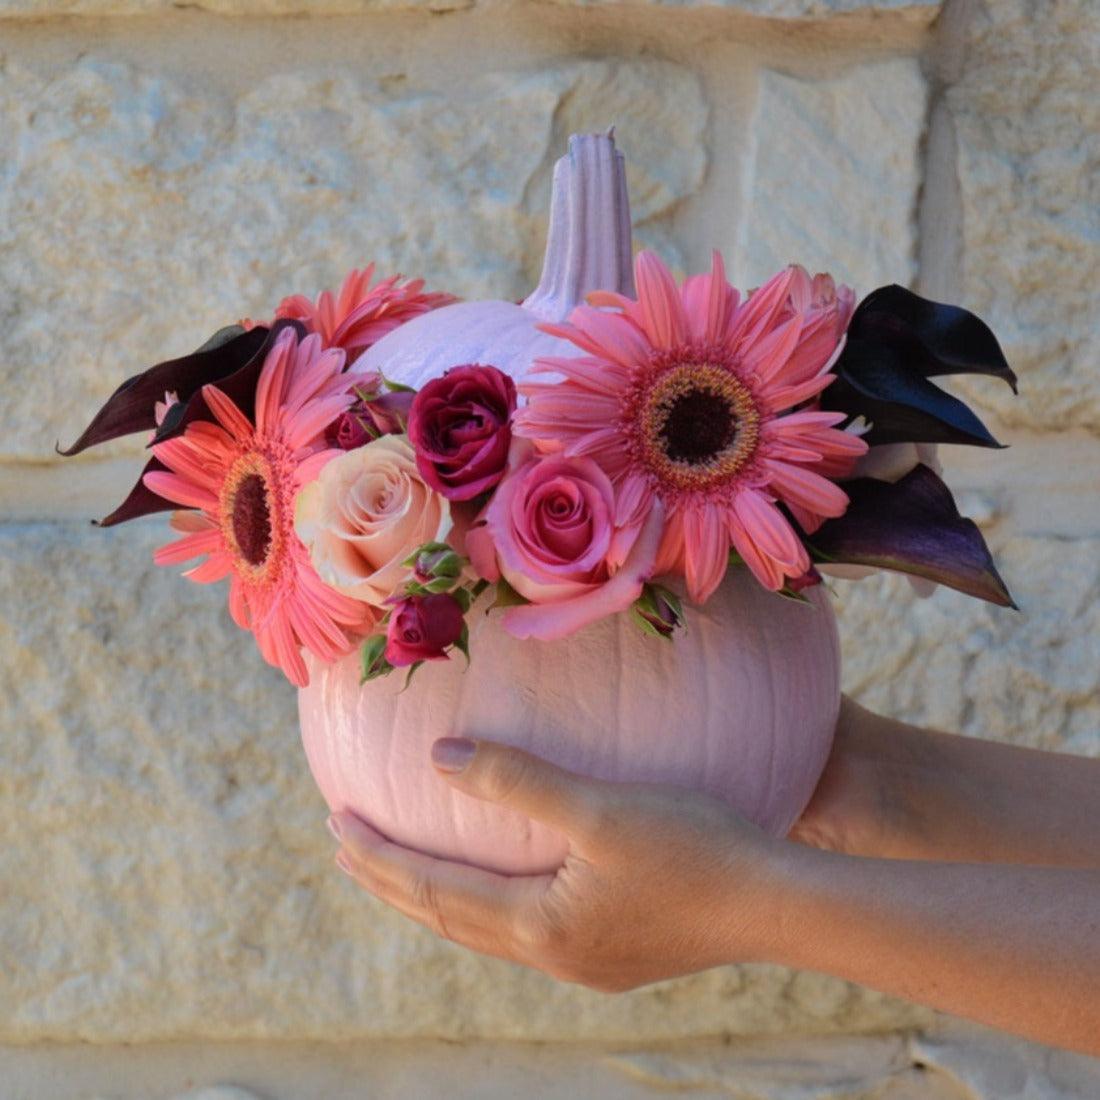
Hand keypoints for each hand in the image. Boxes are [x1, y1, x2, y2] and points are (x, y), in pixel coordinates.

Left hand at [328, 737, 782, 990]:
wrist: (775, 906)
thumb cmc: (693, 849)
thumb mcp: (599, 809)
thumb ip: (516, 780)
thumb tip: (439, 757)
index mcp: (538, 925)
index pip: (433, 892)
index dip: (381, 858)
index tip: (336, 826)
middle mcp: (552, 954)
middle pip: (449, 917)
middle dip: (393, 882)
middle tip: (346, 848)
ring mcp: (585, 959)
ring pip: (485, 928)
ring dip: (437, 897)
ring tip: (404, 868)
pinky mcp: (614, 951)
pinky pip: (522, 927)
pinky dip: (485, 902)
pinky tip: (499, 883)